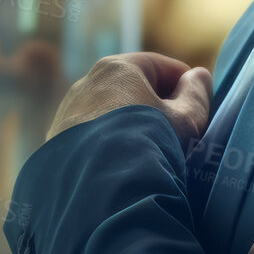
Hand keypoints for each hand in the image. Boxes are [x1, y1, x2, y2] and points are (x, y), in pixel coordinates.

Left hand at [45, 52, 210, 149]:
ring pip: (108, 111)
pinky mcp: (55, 138)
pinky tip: (120, 162)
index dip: (184, 85)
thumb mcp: (185, 120)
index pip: (161, 66)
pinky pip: (90, 133)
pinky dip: (107, 141)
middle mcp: (86, 82)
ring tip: (147, 152)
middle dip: (155, 106)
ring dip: (130, 124)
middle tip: (177, 133)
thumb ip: (197, 94)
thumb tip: (199, 76)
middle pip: (132, 87)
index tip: (197, 107)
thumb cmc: (148, 144)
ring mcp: (67, 110)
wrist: (99, 186)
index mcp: (118, 68)